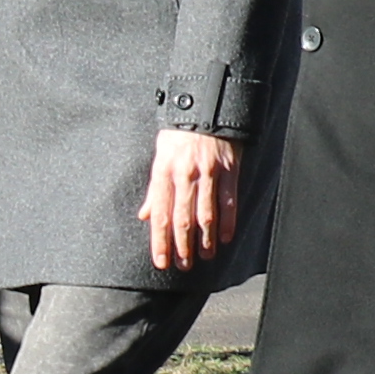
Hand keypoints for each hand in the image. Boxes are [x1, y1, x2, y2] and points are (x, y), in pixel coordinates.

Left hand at [139, 127, 243, 274]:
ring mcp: (208, 173)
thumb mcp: (159, 156)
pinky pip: (228, 201)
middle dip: (181, 246)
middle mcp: (184, 175)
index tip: (161, 261)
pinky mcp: (228, 170)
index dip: (160, 241)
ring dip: (205, 239)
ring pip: (205, 214)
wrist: (206, 108)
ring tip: (204, 257)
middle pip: (182, 219)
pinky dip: (227, 222)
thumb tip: (145, 215)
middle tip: (183, 265)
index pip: (160, 214)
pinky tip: (224, 238)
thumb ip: (154, 189)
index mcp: (163, 172)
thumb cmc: (179, 134)